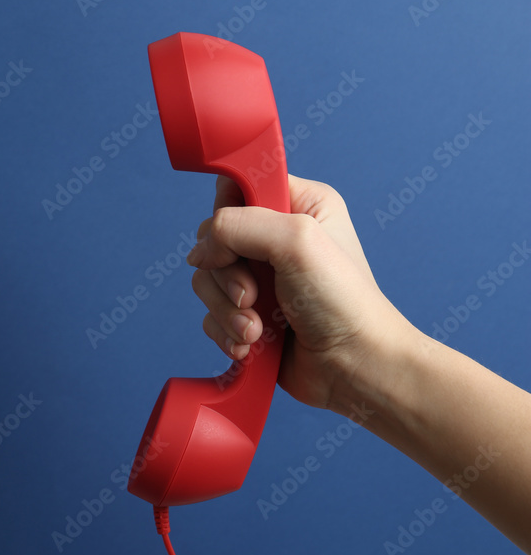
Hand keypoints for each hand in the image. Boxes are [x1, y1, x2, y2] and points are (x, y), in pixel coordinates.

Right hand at [186, 174, 413, 410]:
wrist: (353, 368)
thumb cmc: (342, 303)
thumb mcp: (294, 241)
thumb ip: (237, 225)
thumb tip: (200, 250)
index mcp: (299, 204)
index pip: (238, 186)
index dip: (227, 212)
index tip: (236, 242)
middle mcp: (277, 238)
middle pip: (213, 239)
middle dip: (226, 275)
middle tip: (254, 295)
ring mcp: (261, 279)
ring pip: (206, 280)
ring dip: (227, 310)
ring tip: (257, 329)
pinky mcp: (249, 314)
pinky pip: (211, 314)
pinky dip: (226, 332)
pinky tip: (252, 344)